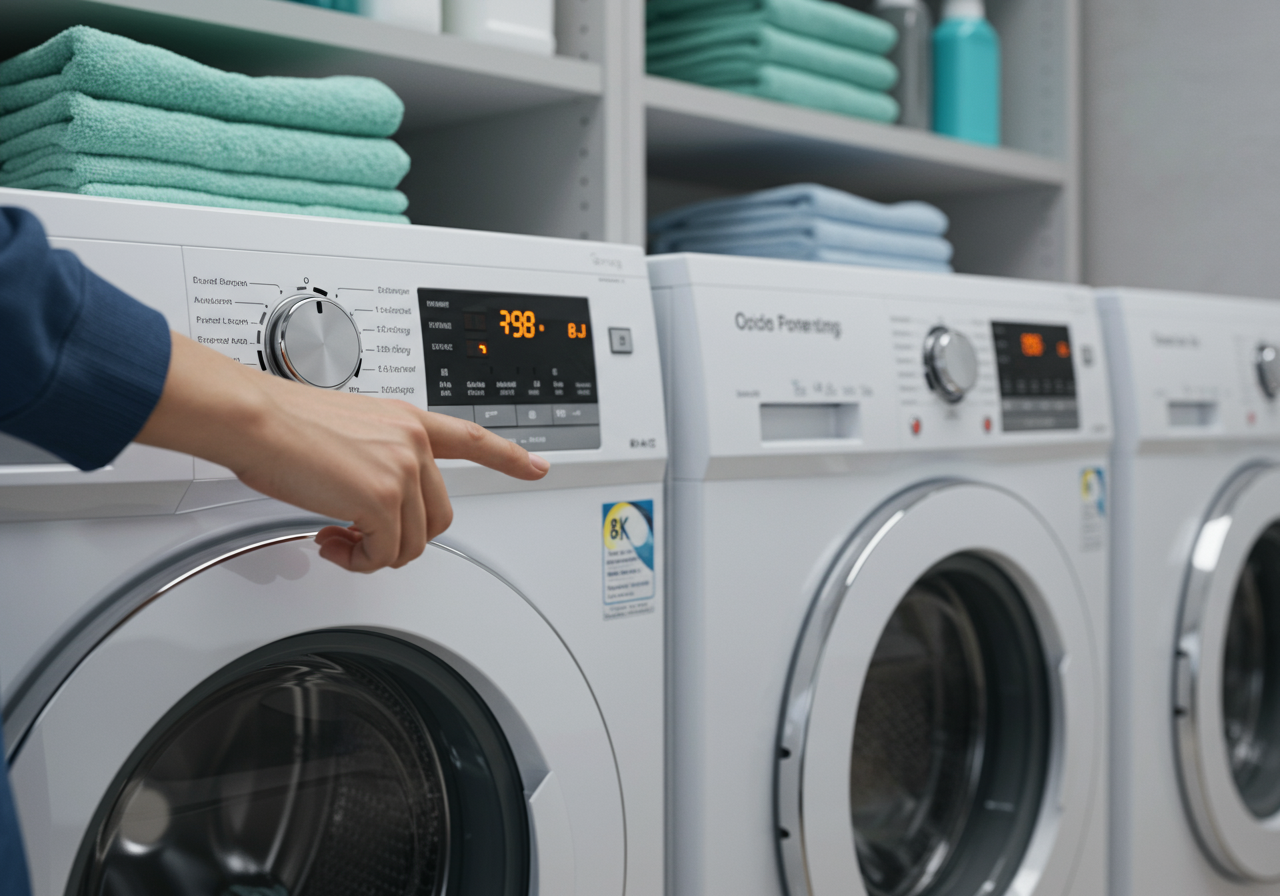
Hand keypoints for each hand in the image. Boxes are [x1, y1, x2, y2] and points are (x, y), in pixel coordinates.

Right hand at [135, 333, 548, 571]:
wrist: (254, 418)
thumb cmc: (280, 421)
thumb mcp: (344, 429)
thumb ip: (371, 456)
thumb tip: (360, 496)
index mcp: (406, 420)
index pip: (472, 438)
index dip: (509, 456)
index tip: (537, 466)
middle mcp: (413, 442)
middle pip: (437, 516)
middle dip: (400, 536)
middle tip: (357, 535)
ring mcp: (402, 470)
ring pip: (412, 542)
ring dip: (374, 552)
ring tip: (338, 538)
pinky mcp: (382, 499)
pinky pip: (384, 554)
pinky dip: (358, 560)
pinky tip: (331, 541)